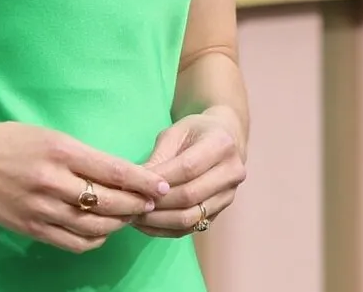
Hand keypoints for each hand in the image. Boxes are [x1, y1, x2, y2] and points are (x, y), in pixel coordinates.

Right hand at [0, 116, 173, 253]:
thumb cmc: (10, 140)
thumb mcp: (48, 135)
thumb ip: (82, 156)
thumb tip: (120, 175)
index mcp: (59, 150)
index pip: (112, 170)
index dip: (142, 182)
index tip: (162, 187)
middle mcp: (51, 181)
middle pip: (108, 202)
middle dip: (136, 205)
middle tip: (150, 204)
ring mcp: (41, 208)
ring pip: (95, 226)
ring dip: (119, 224)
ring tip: (129, 217)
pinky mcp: (32, 228)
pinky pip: (74, 242)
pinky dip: (95, 239)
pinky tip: (102, 230)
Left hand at [130, 108, 246, 236]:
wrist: (227, 139)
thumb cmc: (196, 132)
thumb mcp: (175, 133)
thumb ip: (159, 158)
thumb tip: (135, 183)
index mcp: (221, 145)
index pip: (188, 168)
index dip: (161, 180)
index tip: (135, 184)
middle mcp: (231, 173)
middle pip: (190, 196)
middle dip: (157, 202)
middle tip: (130, 203)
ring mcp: (228, 196)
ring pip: (191, 217)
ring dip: (160, 220)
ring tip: (135, 216)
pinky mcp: (220, 212)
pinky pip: (191, 228)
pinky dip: (166, 230)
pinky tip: (147, 225)